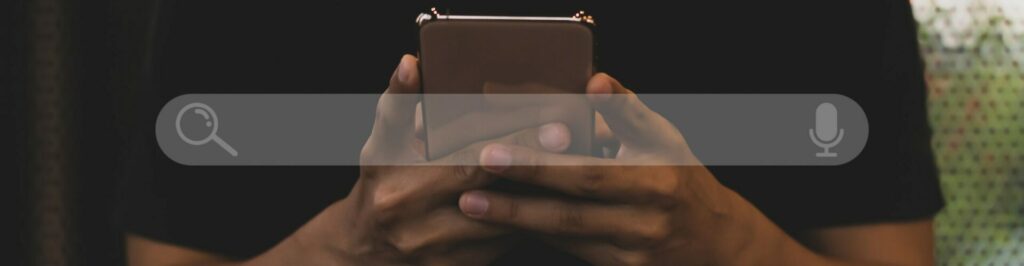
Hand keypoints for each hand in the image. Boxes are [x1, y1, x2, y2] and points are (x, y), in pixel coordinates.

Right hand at [263, 55, 577, 265]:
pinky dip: (532, 219)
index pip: (470, 160)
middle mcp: (422, 225)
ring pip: (508, 223)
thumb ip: (399, 102)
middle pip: (496, 191)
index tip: (556, 126)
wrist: (369, 252)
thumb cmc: (381, 185)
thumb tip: (412, 63)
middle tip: (578, 143)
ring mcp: (443, 253)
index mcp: (403, 186)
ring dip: (543, 195)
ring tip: (578, 167)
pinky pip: (507, 244)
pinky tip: (555, 198)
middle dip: (539, 167)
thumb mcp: (381, 143)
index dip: (516, 142)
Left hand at [456, 73, 779, 264]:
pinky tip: (504, 223)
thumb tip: (593, 80)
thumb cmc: (680, 177)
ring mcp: (633, 253)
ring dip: (517, 219)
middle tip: (473, 179)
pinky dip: (535, 235)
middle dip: (517, 197)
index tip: (498, 151)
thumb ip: (625, 110)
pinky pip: (570, 251)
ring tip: (472, 205)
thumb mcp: (663, 138)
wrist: (713, 242)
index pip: (590, 172)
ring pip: (565, 235)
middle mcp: (645, 220)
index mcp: (656, 180)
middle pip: (571, 211)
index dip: (542, 164)